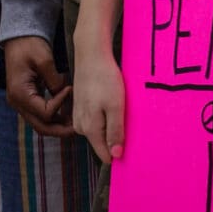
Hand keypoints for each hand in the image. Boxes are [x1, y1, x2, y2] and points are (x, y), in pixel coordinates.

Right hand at [3, 36, 73, 137]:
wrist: (19, 38)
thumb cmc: (30, 46)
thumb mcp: (44, 60)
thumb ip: (55, 81)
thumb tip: (66, 96)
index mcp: (20, 93)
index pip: (45, 113)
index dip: (61, 105)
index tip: (70, 89)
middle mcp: (17, 102)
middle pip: (41, 127)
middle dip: (61, 130)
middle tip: (79, 128)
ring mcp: (20, 103)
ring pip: (40, 124)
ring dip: (58, 126)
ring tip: (76, 123)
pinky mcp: (25, 100)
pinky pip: (39, 115)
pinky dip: (53, 118)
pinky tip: (67, 114)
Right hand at [72, 43, 125, 163]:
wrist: (91, 55)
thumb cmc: (105, 79)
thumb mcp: (115, 107)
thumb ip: (115, 132)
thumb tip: (116, 156)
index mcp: (89, 129)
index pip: (104, 154)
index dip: (119, 153)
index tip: (133, 147)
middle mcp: (80, 126)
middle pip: (102, 143)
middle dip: (116, 137)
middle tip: (128, 121)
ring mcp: (79, 116)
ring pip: (99, 131)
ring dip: (111, 125)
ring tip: (120, 110)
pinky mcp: (80, 107)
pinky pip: (95, 121)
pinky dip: (105, 116)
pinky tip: (111, 104)